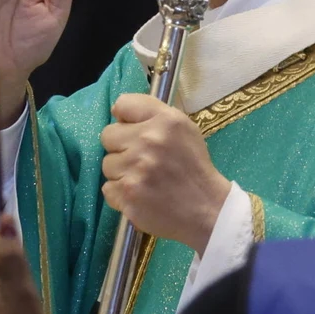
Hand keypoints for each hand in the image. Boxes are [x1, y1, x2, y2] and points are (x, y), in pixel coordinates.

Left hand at [99, 94, 229, 252]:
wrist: (206, 209)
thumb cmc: (193, 167)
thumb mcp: (183, 129)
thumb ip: (153, 114)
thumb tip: (117, 112)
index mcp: (165, 120)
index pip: (123, 104)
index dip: (125, 119)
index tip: (133, 131)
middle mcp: (149, 140)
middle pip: (108, 135)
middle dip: (121, 148)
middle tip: (141, 160)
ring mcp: (136, 169)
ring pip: (107, 164)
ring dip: (121, 173)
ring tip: (144, 180)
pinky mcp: (128, 194)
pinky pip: (108, 189)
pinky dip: (120, 194)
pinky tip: (140, 195)